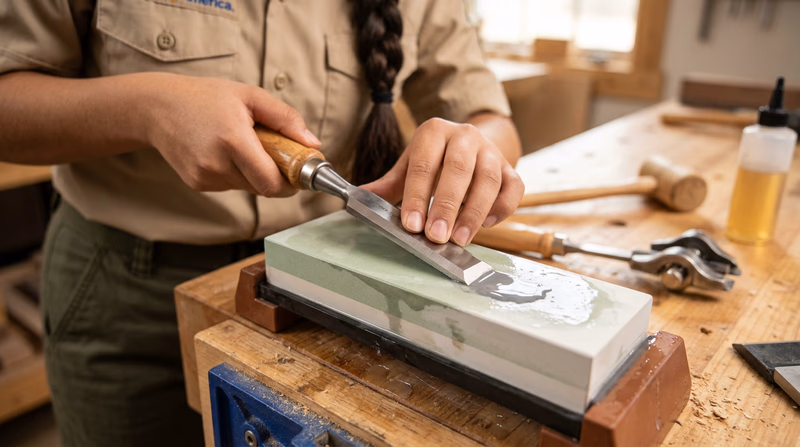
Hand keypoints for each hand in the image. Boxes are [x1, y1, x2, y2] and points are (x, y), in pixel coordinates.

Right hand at [144, 73, 319, 195]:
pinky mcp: (197, 184)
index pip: (271, 182)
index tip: (298, 172)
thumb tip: (312, 143)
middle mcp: (216, 164)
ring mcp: (204, 177)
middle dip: (275, 175)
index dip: (290, 183)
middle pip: (262, 188)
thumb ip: (285, 118)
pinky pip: (230, 186)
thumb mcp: (250, 96)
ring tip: (243, 146)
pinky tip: (224, 152)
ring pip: (247, 188)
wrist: (157, 107)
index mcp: (233, 140)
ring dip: (254, 173)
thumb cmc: (206, 97)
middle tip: (274, 153)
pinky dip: (235, 173)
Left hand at [363, 118, 523, 245]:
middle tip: (436, 236)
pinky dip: (502, 208)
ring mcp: (491, 151)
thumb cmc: (435, 159)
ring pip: (489, 180)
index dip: (417, 196)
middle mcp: (465, 136)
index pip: (425, 164)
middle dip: (447, 206)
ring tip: (460, 239)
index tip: (412, 225)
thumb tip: (358, 199)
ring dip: (474, 212)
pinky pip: (513, 188)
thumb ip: (389, 185)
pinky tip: (486, 225)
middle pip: (459, 170)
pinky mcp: (510, 168)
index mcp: (435, 132)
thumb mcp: (410, 165)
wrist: (470, 144)